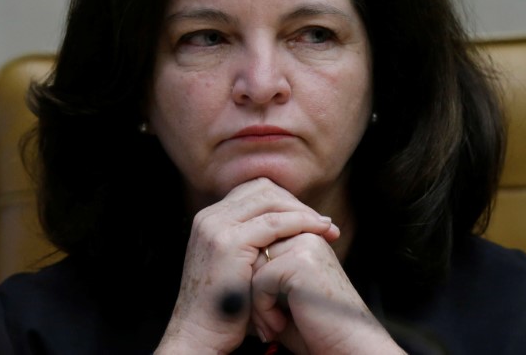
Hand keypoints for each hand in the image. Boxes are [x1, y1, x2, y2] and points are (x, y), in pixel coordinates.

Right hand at [155, 177, 338, 353]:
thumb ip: (250, 246)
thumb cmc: (222, 311)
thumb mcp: (234, 268)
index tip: (309, 218)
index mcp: (208, 219)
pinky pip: (274, 222)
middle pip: (262, 189)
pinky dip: (300, 223)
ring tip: (327, 227)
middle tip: (324, 222)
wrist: (198, 336)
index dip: (284, 201)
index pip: (253, 191)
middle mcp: (209, 217)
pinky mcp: (229, 242)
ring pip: (270, 200)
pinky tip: (318, 232)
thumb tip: (283, 233)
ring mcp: (216, 226)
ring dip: (303, 212)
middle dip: (296, 203)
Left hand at [251, 233, 403, 353]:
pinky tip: (278, 325)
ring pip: (251, 264)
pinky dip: (262, 308)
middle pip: (251, 252)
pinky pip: (260, 279)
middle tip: (263, 321)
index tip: (262, 311)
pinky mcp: (302, 261)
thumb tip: (228, 258)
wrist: (346, 348)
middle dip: (249, 289)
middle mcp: (305, 234)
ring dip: (254, 301)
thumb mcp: (280, 292)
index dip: (251, 280)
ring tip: (270, 324)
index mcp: (302, 236)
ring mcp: (305, 244)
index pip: (255, 244)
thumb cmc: (311, 327)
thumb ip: (259, 268)